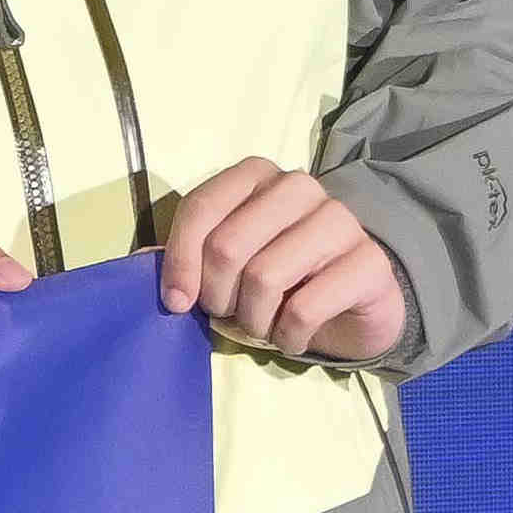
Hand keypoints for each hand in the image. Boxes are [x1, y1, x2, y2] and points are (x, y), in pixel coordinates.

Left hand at [153, 158, 408, 363]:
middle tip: (226, 314)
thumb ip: (188, 254)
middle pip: (229, 245)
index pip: (202, 207)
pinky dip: (287, 335)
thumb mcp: (227, 263)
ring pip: (265, 277)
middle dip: (216, 295)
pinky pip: (305, 309)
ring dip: (252, 319)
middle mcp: (301, 188)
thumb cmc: (280, 279)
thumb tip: (141, 263)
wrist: (354, 306)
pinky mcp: (371, 263)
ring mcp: (341, 221)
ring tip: (261, 324)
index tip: (176, 300)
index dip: (179, 260)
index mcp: (258, 176)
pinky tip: (293, 335)